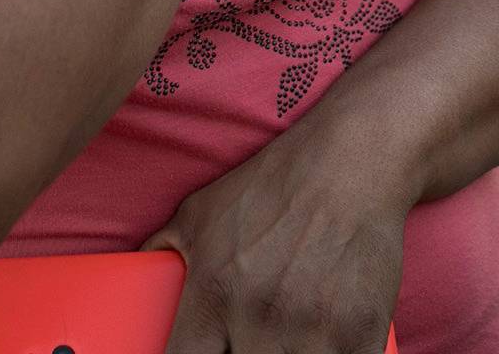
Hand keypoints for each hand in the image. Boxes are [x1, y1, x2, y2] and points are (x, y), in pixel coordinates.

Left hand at [141, 125, 404, 353]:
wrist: (349, 162)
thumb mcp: (203, 209)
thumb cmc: (271, 186)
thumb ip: (167, 248)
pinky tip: (320, 341)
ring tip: (281, 339)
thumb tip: (140, 269)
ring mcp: (311, 333)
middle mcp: (258, 319)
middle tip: (242, 340)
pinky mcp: (358, 336)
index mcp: (214, 294)